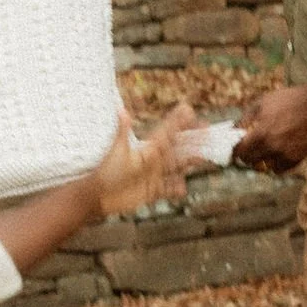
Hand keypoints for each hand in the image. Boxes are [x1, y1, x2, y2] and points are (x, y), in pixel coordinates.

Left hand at [95, 101, 193, 216]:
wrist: (98, 196)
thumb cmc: (106, 172)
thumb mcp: (117, 151)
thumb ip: (122, 131)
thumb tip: (122, 110)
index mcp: (148, 149)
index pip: (168, 133)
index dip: (179, 122)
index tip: (189, 110)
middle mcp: (153, 161)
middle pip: (178, 148)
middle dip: (193, 140)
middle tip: (207, 129)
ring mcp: (153, 176)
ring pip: (177, 167)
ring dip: (190, 162)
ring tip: (204, 157)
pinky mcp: (151, 191)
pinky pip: (168, 189)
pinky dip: (176, 188)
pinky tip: (183, 187)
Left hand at [234, 83, 306, 174]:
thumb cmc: (287, 100)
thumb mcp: (262, 103)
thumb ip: (245, 118)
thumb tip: (233, 130)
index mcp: (261, 133)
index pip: (240, 151)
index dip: (236, 150)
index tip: (237, 148)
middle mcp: (273, 146)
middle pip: (250, 161)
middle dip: (247, 155)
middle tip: (249, 150)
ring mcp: (286, 154)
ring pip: (265, 167)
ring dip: (262, 161)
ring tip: (264, 152)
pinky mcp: (298, 157)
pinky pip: (280, 169)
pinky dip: (276, 165)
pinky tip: (276, 156)